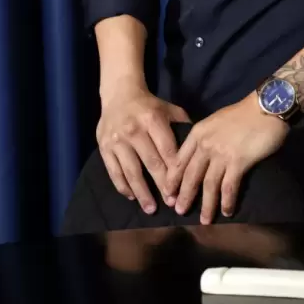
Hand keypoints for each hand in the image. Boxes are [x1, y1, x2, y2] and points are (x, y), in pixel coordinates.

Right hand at [97, 79, 189, 213]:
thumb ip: (183, 125)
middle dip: (162, 185)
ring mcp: (117, 140)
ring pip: (131, 171)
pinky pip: (114, 171)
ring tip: (150, 209)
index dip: (175, 170)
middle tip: (171, 203)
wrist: (119, 95)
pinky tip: (132, 197)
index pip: (167, 149)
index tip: (182, 188)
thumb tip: (198, 146)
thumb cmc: (149, 105)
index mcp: (152, 120)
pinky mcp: (104, 148)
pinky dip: (123, 186)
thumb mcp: (168, 109)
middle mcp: (134, 130)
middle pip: (151, 163)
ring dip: (142, 192)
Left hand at [164, 95, 289, 224]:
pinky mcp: (238, 162)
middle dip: (184, 195)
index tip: (168, 193)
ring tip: (204, 220)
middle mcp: (205, 145)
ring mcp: (221, 154)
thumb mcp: (216, 121)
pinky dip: (226, 201)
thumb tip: (200, 155)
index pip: (179, 160)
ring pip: (208, 185)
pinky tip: (227, 212)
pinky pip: (229, 187)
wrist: (265, 108)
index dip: (173, 179)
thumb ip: (205, 137)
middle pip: (190, 175)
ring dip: (206, 205)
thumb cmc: (243, 113)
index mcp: (198, 133)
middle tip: (179, 211)